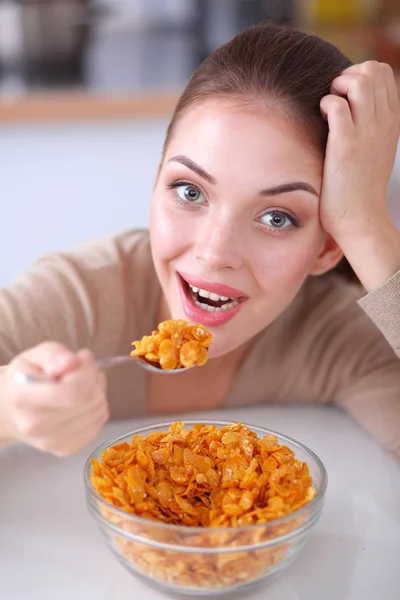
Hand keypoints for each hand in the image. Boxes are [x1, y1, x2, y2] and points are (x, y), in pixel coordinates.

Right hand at [0, 342, 108, 455]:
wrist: (11, 411)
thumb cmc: (25, 379)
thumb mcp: (34, 356)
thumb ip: (54, 354)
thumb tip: (73, 362)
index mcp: (24, 398)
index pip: (72, 391)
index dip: (86, 371)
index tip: (83, 358)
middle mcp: (36, 425)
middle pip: (88, 401)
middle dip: (93, 379)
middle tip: (82, 371)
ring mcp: (52, 441)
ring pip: (98, 410)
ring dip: (97, 393)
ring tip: (80, 386)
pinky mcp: (66, 449)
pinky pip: (99, 422)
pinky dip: (97, 408)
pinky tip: (81, 402)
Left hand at [319, 61, 399, 289]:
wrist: (360, 217)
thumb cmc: (359, 185)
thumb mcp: (376, 148)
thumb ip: (371, 124)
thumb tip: (351, 103)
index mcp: (392, 121)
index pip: (383, 73)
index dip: (360, 73)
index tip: (345, 94)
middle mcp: (383, 123)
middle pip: (373, 71)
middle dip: (348, 74)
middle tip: (334, 97)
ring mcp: (366, 133)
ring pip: (359, 82)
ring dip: (337, 86)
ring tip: (327, 107)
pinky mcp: (345, 146)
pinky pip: (337, 106)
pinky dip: (325, 104)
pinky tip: (320, 119)